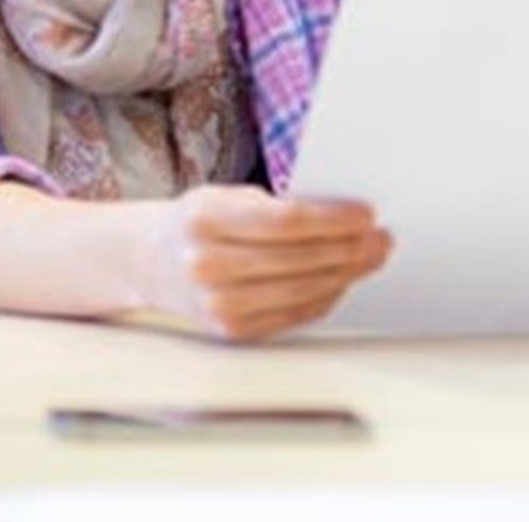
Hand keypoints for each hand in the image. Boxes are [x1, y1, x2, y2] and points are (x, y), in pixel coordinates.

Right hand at [144, 185, 391, 341]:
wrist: (147, 261)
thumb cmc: (195, 224)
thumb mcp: (222, 197)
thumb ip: (274, 206)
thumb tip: (344, 221)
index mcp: (203, 220)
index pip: (284, 222)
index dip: (332, 219)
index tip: (365, 214)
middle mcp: (206, 266)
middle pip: (299, 259)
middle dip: (350, 248)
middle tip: (380, 237)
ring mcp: (218, 305)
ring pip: (303, 290)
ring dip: (346, 273)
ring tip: (369, 256)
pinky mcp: (232, 331)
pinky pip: (295, 315)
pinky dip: (326, 296)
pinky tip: (340, 279)